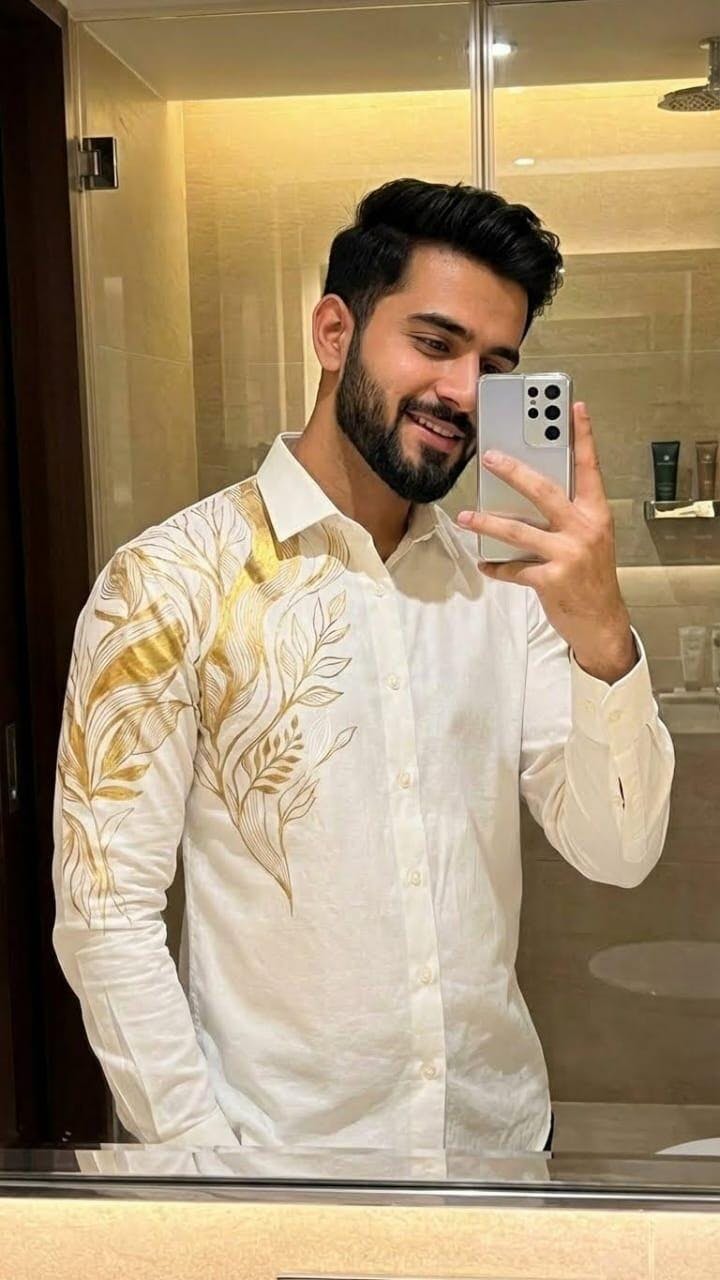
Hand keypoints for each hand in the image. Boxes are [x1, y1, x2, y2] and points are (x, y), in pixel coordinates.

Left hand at [456, 402, 635, 683]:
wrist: (602, 622)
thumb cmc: (591, 575)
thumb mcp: (590, 538)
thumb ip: (567, 514)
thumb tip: (528, 490)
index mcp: (596, 513)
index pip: (590, 467)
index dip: (583, 436)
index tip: (574, 407)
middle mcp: (585, 529)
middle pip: (544, 491)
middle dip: (514, 472)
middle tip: (488, 457)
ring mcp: (569, 554)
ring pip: (519, 530)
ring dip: (487, 523)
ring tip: (466, 517)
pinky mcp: (552, 579)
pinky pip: (514, 569)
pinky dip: (497, 566)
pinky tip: (485, 563)